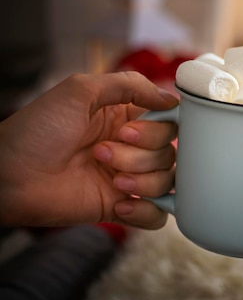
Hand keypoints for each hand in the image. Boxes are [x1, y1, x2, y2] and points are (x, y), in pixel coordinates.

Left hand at [0, 72, 178, 228]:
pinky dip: (146, 211)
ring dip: (140, 181)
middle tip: (102, 152)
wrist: (7, 176)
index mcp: (125, 117)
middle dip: (140, 154)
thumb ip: (129, 84)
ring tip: (108, 179)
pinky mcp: (119, 206)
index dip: (158, 128)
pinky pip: (156, 215)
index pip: (169, 121)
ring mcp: (127, 178)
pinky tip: (121, 205)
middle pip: (170, 152)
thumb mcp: (80, 90)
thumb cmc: (36, 131)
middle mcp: (130, 147)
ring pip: (165, 182)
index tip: (128, 130)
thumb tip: (170, 98)